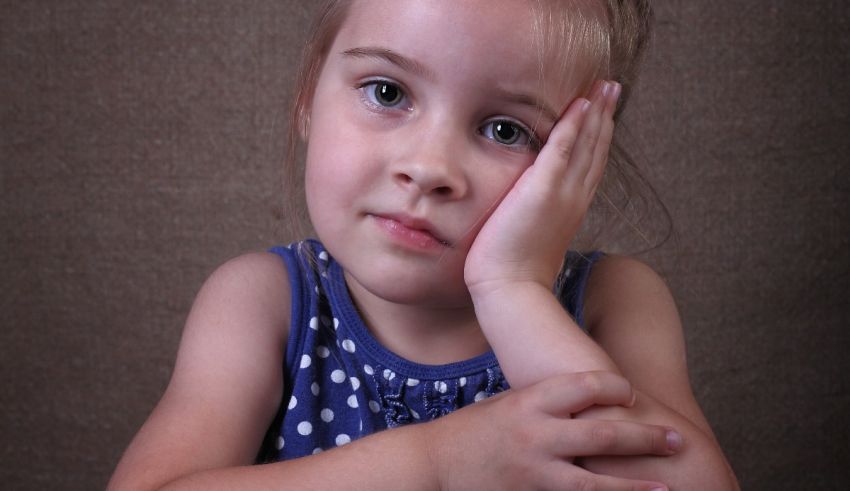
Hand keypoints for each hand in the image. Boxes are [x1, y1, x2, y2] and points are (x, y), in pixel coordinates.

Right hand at [428, 371, 676, 489]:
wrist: (436, 463)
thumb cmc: (476, 429)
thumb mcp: (510, 402)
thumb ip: (548, 402)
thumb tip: (592, 396)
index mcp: (530, 400)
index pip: (585, 384)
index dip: (615, 387)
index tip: (633, 395)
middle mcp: (536, 433)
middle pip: (603, 432)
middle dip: (645, 437)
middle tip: (676, 440)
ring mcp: (534, 470)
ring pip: (597, 481)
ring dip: (636, 485)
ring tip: (668, 487)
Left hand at [465, 80, 620, 295]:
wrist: (510, 290)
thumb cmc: (515, 271)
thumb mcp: (533, 237)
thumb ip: (538, 217)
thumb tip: (532, 210)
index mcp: (572, 208)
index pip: (590, 164)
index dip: (599, 136)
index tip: (603, 112)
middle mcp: (574, 197)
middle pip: (596, 148)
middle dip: (604, 115)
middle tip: (612, 87)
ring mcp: (562, 193)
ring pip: (586, 144)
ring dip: (596, 111)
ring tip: (604, 85)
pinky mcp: (542, 190)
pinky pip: (562, 149)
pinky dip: (573, 124)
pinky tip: (580, 102)